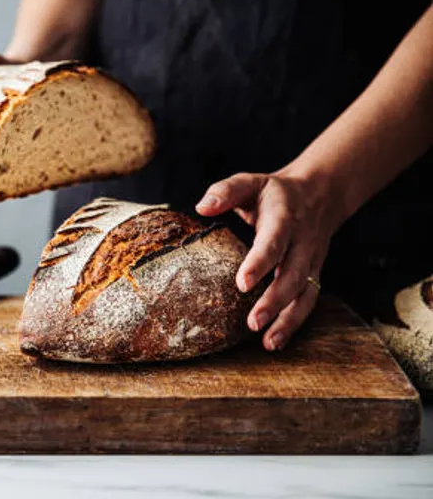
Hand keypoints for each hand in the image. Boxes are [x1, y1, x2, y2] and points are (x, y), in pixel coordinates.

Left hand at [195, 171, 345, 350]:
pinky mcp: (313, 274)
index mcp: (285, 217)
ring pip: (305, 293)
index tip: (242, 284)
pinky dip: (294, 323)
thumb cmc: (275, 192)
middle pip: (292, 274)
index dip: (260, 263)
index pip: (274, 241)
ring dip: (288, 320)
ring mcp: (311, 261)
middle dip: (274, 301)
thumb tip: (202, 207)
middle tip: (253, 322)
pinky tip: (275, 341)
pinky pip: (308, 301)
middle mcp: (302, 242)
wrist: (321, 193)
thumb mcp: (251, 182)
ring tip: (268, 343)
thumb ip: (226, 191)